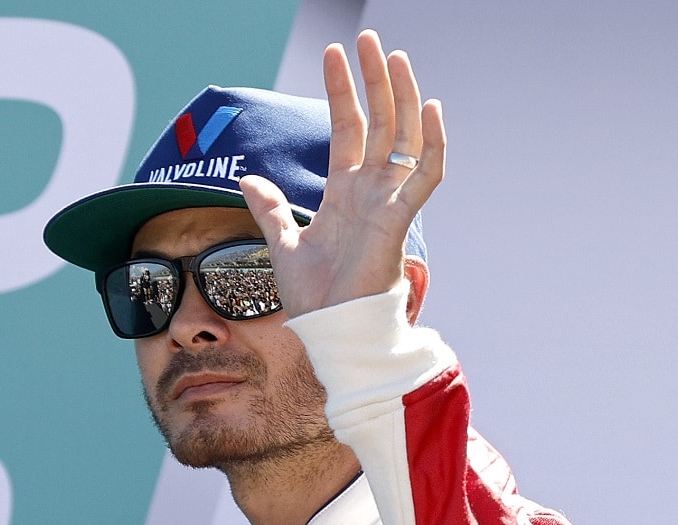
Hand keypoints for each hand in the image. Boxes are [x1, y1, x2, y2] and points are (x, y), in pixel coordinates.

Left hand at [239, 30, 444, 317]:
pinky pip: (425, 177)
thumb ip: (269, 209)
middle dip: (374, 80)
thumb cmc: (313, 298)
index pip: (347, 128)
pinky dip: (432, 144)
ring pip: (403, 138)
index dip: (342, 91)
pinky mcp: (398, 221)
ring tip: (395, 56)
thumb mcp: (282, 244)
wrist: (328, 332)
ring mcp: (388, 203)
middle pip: (379, 122)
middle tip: (369, 39)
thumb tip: (246, 178)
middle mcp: (371, 192)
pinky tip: (429, 108)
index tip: (334, 53)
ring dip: (401, 96)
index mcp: (345, 192)